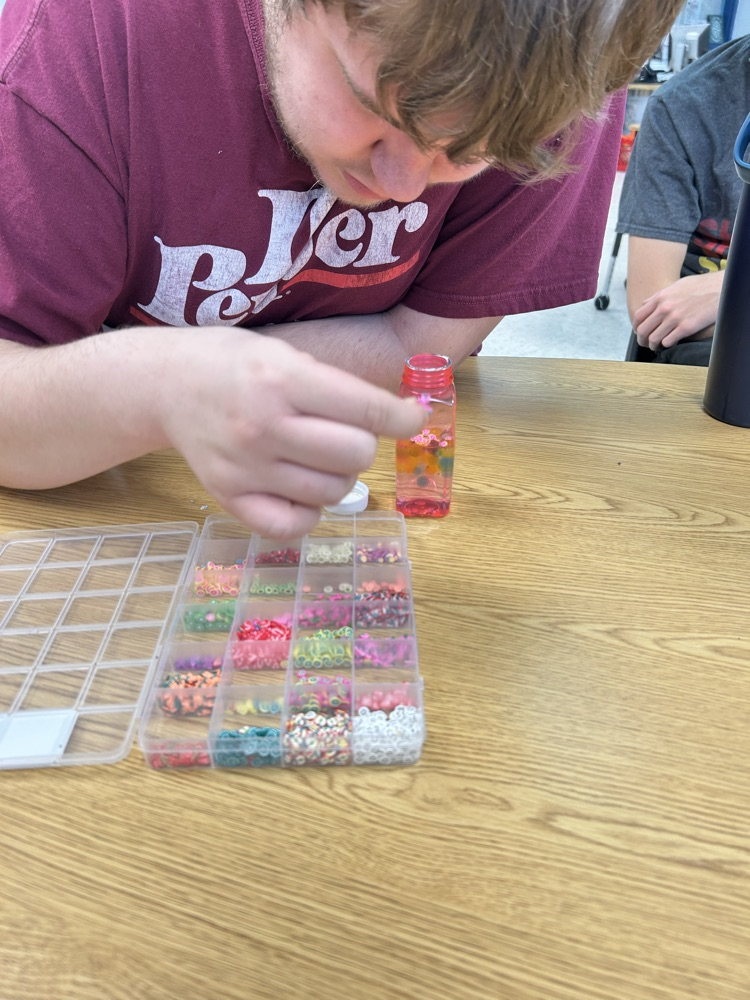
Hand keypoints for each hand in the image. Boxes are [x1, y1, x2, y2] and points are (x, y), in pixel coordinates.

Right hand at [157, 329, 423, 536]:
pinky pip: (293, 525)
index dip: (404, 417)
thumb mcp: (287, 353)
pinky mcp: (228, 497)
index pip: (368, 410)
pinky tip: (302, 491)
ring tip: (316, 457)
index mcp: (283, 379)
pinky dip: (309, 513)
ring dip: (338, 477)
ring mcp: (245, 467)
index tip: (413, 417)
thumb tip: (400, 417)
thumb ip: (336, 387)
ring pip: (333, 492)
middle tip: (341, 432)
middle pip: (356, 455)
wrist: (167, 383)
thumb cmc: (236, 364)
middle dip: (361, 443)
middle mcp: (264, 426)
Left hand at [634, 271, 724, 350]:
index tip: (639, 332)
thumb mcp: (676, 286)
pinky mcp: (686, 327)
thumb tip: (647, 304)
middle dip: (642, 340)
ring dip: (654, 345)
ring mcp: (674, 318)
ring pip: (653, 339)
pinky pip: (668, 342)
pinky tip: (671, 343)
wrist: (720, 288)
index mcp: (660, 297)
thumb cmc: (700, 286)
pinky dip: (667, 345)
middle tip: (646, 343)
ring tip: (658, 346)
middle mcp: (664, 308)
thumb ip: (660, 296)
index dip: (636, 327)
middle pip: (642, 330)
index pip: (638, 316)